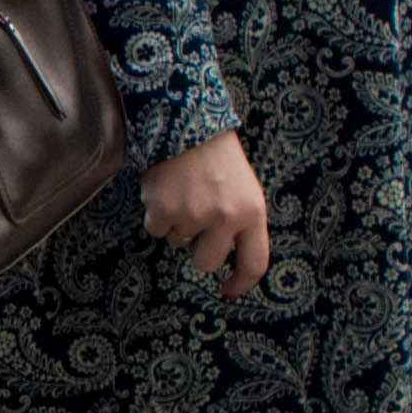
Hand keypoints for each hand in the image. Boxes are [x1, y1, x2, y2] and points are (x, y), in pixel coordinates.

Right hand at [143, 131, 269, 297]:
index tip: (227, 292)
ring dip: (177, 224)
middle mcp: (225, 217)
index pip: (254, 262)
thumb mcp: (244, 189)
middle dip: (198, 250)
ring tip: (183, 191)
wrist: (186, 120)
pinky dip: (156, 214)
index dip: (241, 283)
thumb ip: (240, 223)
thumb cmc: (217, 158)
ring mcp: (193, 215)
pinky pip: (156, 230)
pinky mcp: (163, 210)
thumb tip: (225, 263)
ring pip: (178, 243)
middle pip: (207, 263)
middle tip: (195, 221)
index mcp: (252, 212)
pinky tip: (165, 190)